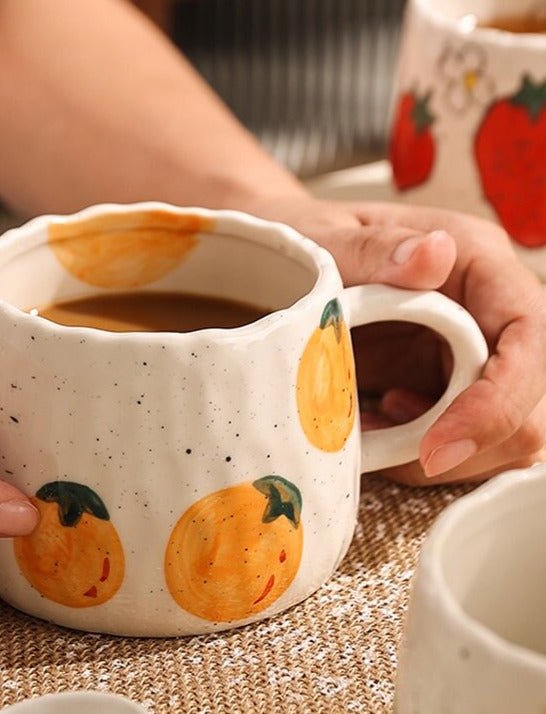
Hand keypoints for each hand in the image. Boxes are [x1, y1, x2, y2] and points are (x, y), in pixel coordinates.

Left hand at [248, 193, 545, 485]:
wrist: (275, 264)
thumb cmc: (303, 242)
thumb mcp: (326, 239)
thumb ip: (376, 249)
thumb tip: (434, 253)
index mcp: (473, 262)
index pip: (529, 335)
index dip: (499, 402)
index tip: (437, 447)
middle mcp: (483, 311)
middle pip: (529, 400)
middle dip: (475, 444)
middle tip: (407, 457)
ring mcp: (463, 351)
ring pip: (498, 432)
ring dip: (441, 453)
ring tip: (372, 427)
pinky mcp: (435, 384)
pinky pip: (451, 437)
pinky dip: (413, 452)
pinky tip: (369, 426)